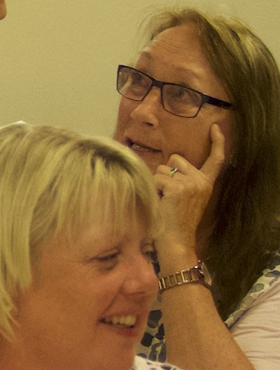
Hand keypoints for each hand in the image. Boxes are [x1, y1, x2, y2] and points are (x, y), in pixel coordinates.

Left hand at [153, 121, 223, 267]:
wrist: (176, 242)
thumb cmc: (175, 221)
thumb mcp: (186, 198)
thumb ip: (183, 181)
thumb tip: (167, 166)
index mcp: (206, 183)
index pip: (216, 159)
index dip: (217, 142)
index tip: (215, 128)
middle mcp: (202, 181)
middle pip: (174, 159)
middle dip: (165, 172)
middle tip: (167, 194)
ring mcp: (191, 184)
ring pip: (161, 169)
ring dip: (157, 182)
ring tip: (163, 201)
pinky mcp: (178, 188)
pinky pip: (155, 179)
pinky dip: (151, 189)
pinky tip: (159, 203)